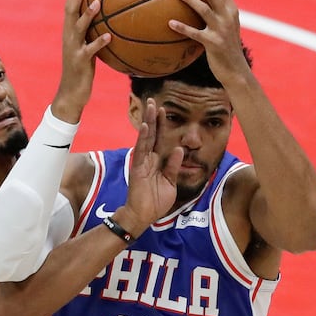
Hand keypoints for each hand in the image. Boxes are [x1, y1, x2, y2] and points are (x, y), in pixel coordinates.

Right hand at [52, 0, 110, 123]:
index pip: (70, 8)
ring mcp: (73, 50)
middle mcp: (68, 38)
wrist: (71, 94)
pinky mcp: (80, 62)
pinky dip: (99, 42)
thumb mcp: (87, 51)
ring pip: (78, 28)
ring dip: (88, 15)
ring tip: (98, 3)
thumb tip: (110, 27)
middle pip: (70, 12)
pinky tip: (109, 36)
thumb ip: (93, 37)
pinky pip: (90, 50)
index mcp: (69, 34)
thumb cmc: (82, 72)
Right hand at [117, 98, 182, 235]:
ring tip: (150, 106)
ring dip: (148, 121)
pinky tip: (144, 126)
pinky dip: (142, 138)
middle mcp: (149, 158)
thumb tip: (178, 149)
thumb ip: (173, 166)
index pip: (160, 139)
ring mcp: (142, 162)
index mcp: (157, 161)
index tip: (163, 109)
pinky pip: (141, 150)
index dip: (162, 124)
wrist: (144, 216)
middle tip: (153, 100)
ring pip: (145, 137)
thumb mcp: (170, 182)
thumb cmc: (156, 201)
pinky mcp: (138, 168)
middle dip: (152, 117)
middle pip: (151, 134)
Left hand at [168, 0, 251, 85]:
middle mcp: (228, 17)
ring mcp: (221, 30)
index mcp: (232, 10)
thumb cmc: (226, 49)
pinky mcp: (213, 44)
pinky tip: (169, 23)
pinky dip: (182, 27)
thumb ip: (217, 14)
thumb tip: (198, 3)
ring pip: (204, 9)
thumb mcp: (226, 28)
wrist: (236, 71)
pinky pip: (194, 33)